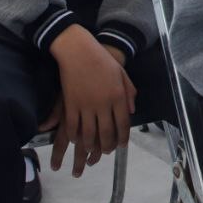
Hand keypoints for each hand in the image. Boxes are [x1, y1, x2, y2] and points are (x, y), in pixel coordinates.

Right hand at [39, 25, 135, 176]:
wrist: (79, 50)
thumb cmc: (103, 60)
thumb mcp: (122, 74)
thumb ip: (129, 93)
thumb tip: (131, 111)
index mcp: (118, 96)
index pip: (123, 124)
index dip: (122, 138)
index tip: (121, 146)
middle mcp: (104, 103)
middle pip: (107, 132)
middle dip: (107, 146)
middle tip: (106, 152)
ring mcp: (86, 105)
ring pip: (89, 133)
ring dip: (91, 146)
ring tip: (92, 151)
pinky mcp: (71, 104)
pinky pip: (72, 126)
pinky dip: (74, 136)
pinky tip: (76, 140)